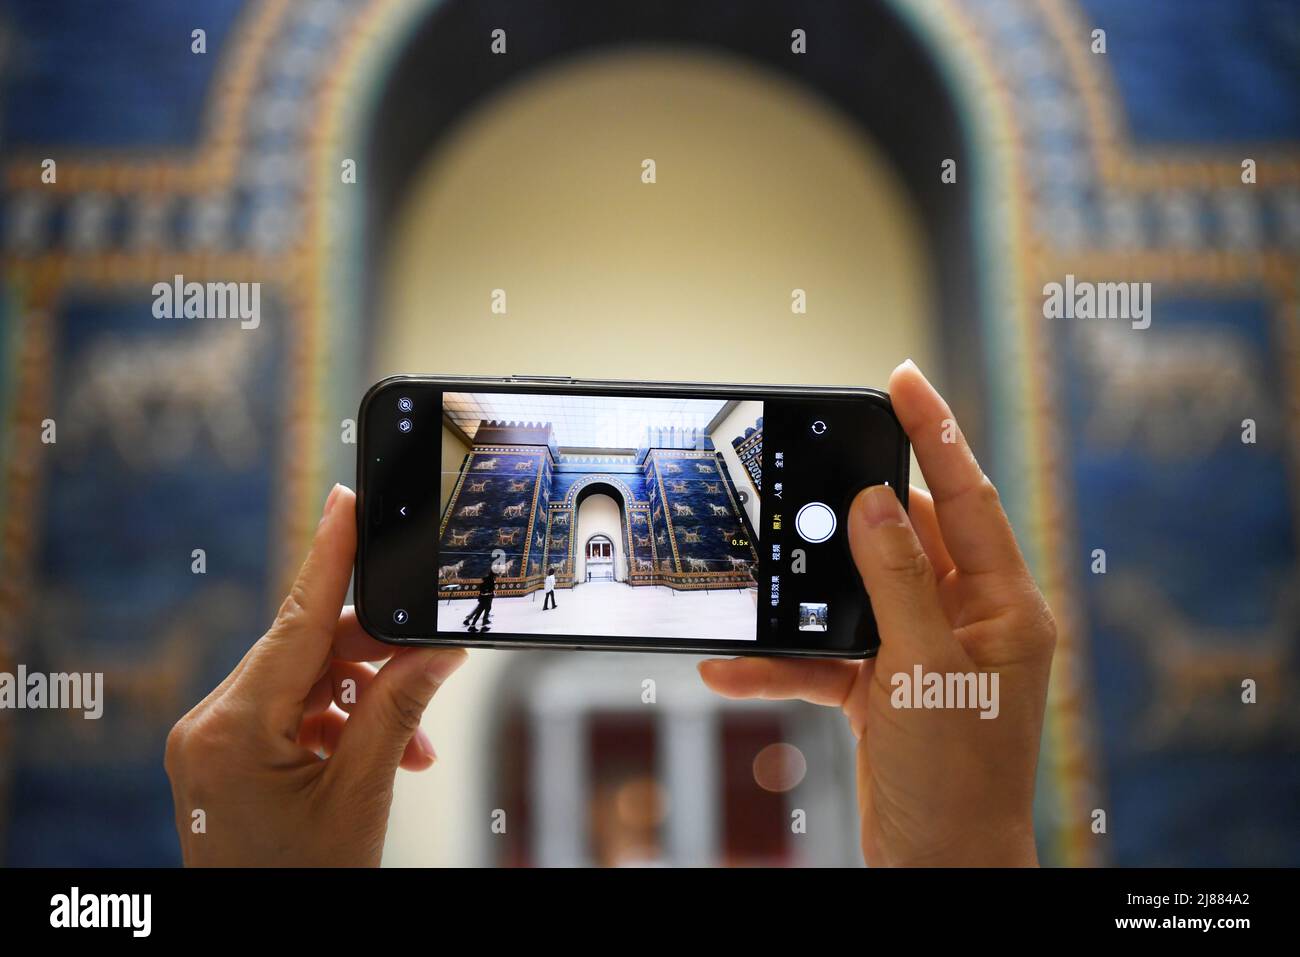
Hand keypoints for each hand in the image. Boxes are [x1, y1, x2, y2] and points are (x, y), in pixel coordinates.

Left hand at [164, 484, 466, 865]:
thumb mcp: (362, 795)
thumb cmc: (304, 885)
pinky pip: (293, 715)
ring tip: (411, 747)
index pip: (294, 622)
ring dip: (367, 701)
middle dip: (375, 662)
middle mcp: (210, 725)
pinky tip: (382, 756)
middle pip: (307, 653)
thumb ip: (399, 710)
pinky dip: (341, 726)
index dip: (328, 555)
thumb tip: (439, 648)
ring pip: (306, 684)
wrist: (258, 939)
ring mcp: (213, 742)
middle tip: (432, 664)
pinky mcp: (226, 757)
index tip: (346, 500)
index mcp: (231, 729)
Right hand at [700, 361, 1055, 865]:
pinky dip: (785, 661)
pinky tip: (737, 668)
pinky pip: (828, 654)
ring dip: (806, 595)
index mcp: (1005, 607)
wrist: (938, 869)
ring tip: (765, 571)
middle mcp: (969, 621)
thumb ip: (898, 578)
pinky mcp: (884, 686)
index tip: (901, 379)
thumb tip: (875, 503)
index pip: (970, 495)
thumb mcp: (925, 668)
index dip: (936, 431)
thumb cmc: (957, 782)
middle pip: (908, 536)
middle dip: (852, 514)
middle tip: (809, 472)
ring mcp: (924, 653)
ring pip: (859, 593)